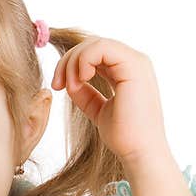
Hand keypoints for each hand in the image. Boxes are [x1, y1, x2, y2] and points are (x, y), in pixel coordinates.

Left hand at [51, 35, 169, 164]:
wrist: (139, 153)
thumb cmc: (123, 136)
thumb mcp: (97, 109)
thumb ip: (85, 92)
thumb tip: (69, 81)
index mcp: (127, 71)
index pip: (94, 53)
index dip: (71, 64)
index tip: (58, 86)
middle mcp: (134, 62)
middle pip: (92, 44)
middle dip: (67, 61)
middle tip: (56, 84)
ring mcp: (136, 62)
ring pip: (94, 43)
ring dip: (73, 62)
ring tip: (69, 86)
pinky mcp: (134, 66)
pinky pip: (101, 48)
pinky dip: (83, 61)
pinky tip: (80, 81)